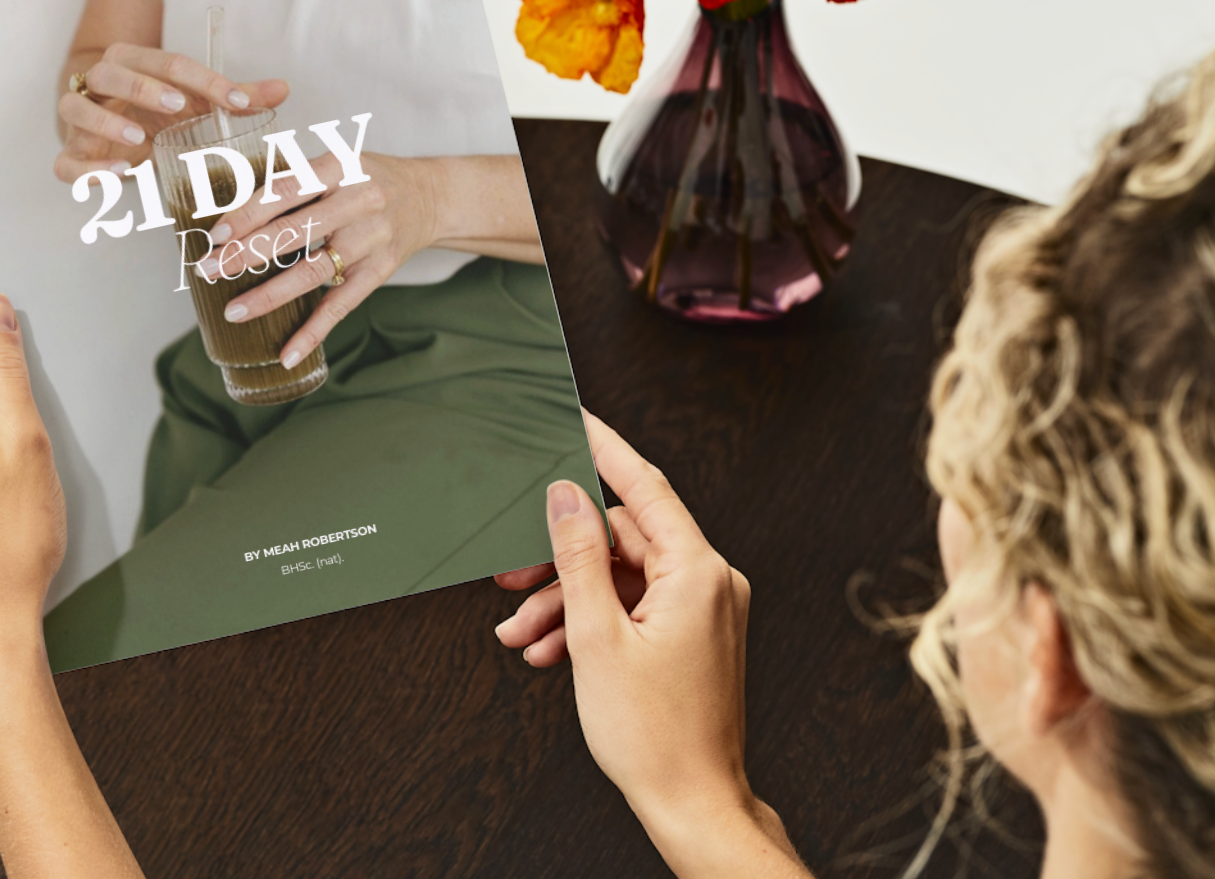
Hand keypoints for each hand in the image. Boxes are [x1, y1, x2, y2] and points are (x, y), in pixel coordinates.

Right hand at [55, 43, 286, 181]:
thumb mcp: (194, 100)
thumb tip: (283, 89)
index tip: (236, 101)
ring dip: (106, 123)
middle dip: (142, 87)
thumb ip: (233, 96)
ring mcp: (81, 119)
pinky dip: (87, 171)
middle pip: (110, 72)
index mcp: (133, 62)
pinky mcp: (72, 154)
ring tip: (139, 139)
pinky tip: (119, 176)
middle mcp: (101, 84)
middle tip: (177, 106)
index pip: (165, 61)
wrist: (106, 123)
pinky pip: (65, 162)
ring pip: (76, 108)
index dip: (203, 80)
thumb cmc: (153, 109)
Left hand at [204, 151, 442, 368]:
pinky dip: (313, 331)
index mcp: (340, 166)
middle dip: (246, 254)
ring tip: (234, 311)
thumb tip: (228, 213)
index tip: (216, 233)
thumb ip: (290, 181)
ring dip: (270, 295)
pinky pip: (341, 305)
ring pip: (313, 272)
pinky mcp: (380, 271)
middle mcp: (359, 201)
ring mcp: (371, 239)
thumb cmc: (367, 178)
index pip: (287, 189)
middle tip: (207, 270)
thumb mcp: (335, 163)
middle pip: (295, 232)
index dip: (249, 212)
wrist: (429, 197)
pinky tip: (287, 353)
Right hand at [494, 411, 806, 877]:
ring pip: (620, 578)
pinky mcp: (693, 635)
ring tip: (523, 632)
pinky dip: (591, 622)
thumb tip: (566, 498)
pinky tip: (551, 649)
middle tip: (510, 571)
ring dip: (566, 601)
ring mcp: (704, 610)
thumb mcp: (597, 636)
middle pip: (621, 538)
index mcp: (697, 572)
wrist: (692, 803)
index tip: (575, 418)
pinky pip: (633, 607)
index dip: (603, 448)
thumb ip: (578, 557)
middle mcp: (710, 582)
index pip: (643, 486)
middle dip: (558, 558)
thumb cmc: (656, 736)